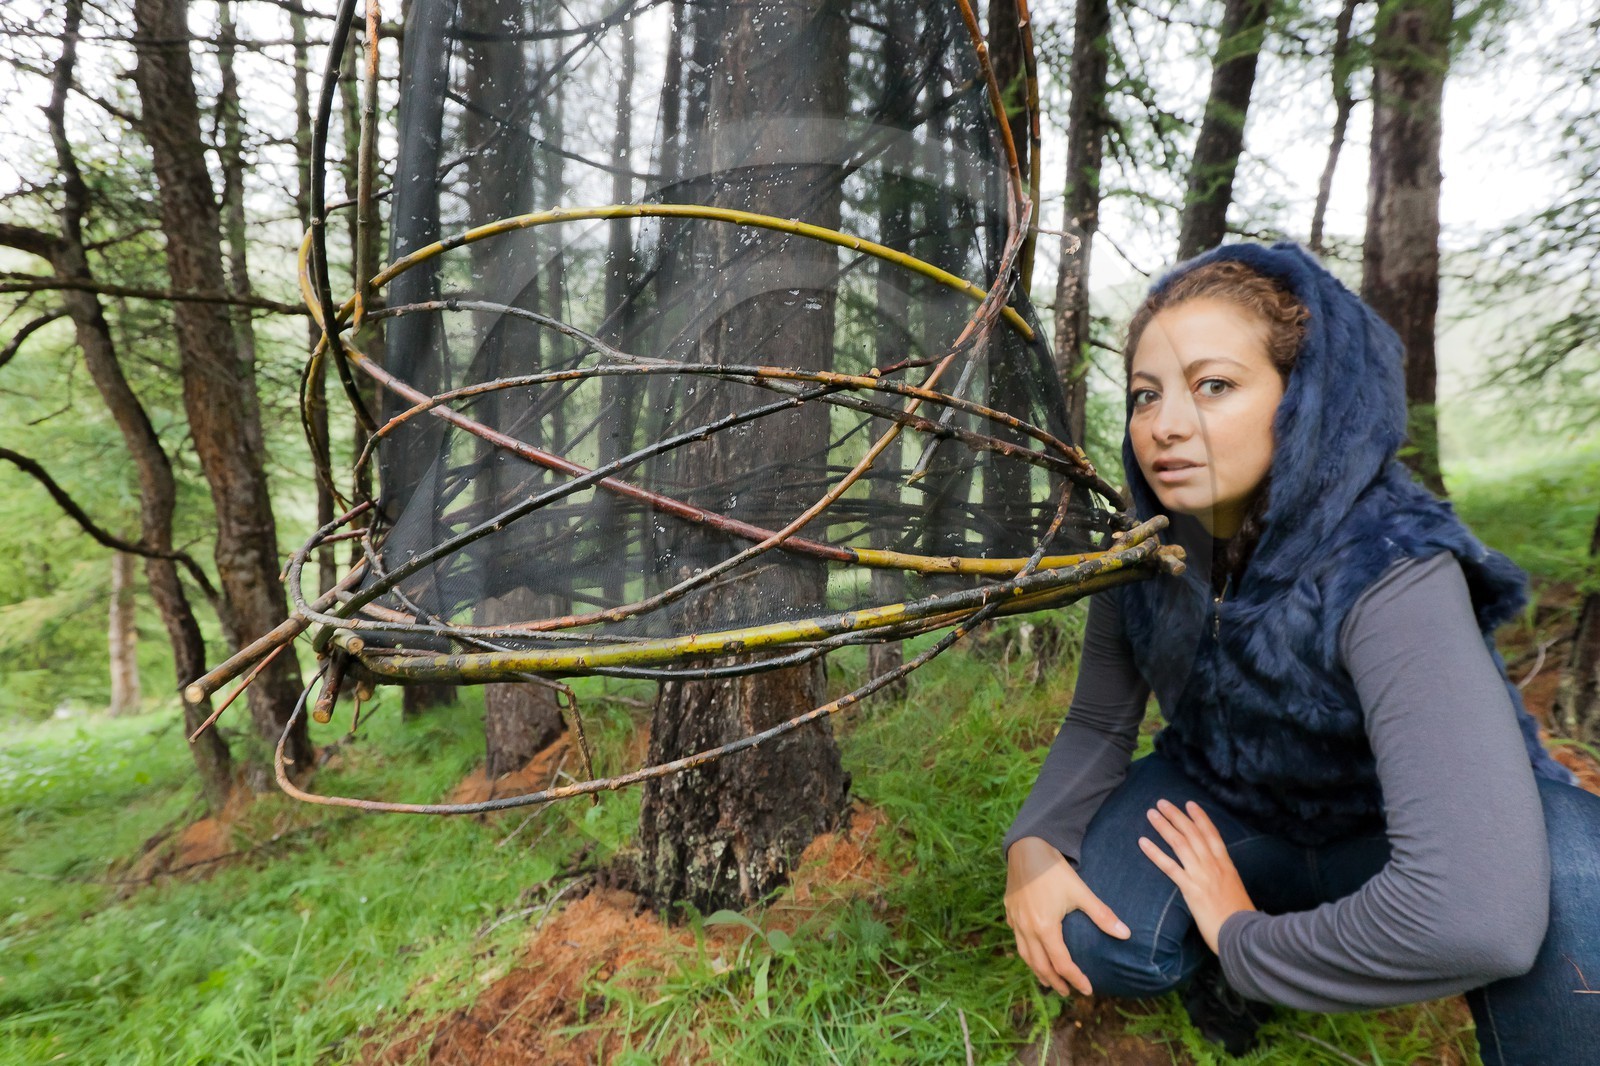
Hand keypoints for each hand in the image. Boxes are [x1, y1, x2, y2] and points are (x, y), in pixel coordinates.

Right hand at [1004, 836, 1130, 996]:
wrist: (1027, 846)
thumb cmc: (1054, 869)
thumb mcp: (1080, 891)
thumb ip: (1102, 914)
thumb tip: (1126, 933)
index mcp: (1045, 928)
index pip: (1061, 964)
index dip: (1075, 979)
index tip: (1087, 990)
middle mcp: (1027, 928)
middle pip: (1040, 965)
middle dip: (1054, 981)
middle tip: (1066, 992)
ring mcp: (1015, 920)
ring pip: (1025, 955)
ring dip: (1038, 970)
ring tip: (1048, 979)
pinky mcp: (1009, 911)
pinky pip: (1017, 938)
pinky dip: (1026, 950)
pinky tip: (1032, 949)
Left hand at [1138, 798, 1254, 952]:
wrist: (1245, 935)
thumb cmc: (1241, 919)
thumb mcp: (1236, 892)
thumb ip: (1225, 880)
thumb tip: (1218, 877)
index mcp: (1227, 866)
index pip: (1212, 835)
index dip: (1200, 818)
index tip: (1190, 804)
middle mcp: (1214, 866)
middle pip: (1193, 834)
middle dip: (1177, 816)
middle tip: (1162, 802)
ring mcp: (1202, 876)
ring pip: (1180, 844)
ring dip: (1164, 826)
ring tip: (1151, 813)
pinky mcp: (1192, 889)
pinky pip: (1170, 867)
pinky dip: (1155, 853)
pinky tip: (1143, 842)